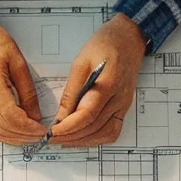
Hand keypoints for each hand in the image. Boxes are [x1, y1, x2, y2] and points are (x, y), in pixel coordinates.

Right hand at [0, 18, 48, 145]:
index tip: (43, 130)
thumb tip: (36, 116)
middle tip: (40, 136)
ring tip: (31, 136)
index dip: (29, 128)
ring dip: (14, 138)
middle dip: (24, 136)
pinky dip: (4, 133)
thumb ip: (28, 92)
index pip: (12, 117)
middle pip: (4, 127)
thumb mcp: (19, 64)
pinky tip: (17, 132)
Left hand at [49, 15, 145, 146]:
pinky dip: (96, 138)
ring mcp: (124, 105)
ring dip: (83, 141)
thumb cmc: (105, 44)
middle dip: (71, 137)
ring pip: (104, 134)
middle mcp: (119, 99)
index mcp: (108, 84)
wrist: (129, 39)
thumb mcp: (80, 62)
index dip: (68, 127)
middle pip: (94, 128)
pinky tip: (82, 137)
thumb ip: (72, 91)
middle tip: (51, 139)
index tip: (52, 132)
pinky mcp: (124, 107)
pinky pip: (113, 131)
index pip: (87, 115)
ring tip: (64, 140)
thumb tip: (61, 116)